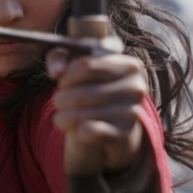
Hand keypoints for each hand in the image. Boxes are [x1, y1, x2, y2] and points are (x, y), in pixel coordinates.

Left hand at [46, 48, 148, 172]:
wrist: (114, 120)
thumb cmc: (93, 85)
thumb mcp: (78, 67)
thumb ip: (60, 59)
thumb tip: (56, 72)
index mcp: (129, 65)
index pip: (87, 65)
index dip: (67, 75)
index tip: (61, 83)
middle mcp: (136, 87)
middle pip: (83, 92)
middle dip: (62, 98)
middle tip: (57, 101)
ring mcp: (132, 111)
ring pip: (82, 114)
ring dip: (63, 116)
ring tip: (60, 117)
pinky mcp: (124, 133)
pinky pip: (92, 132)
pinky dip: (78, 131)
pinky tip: (75, 129)